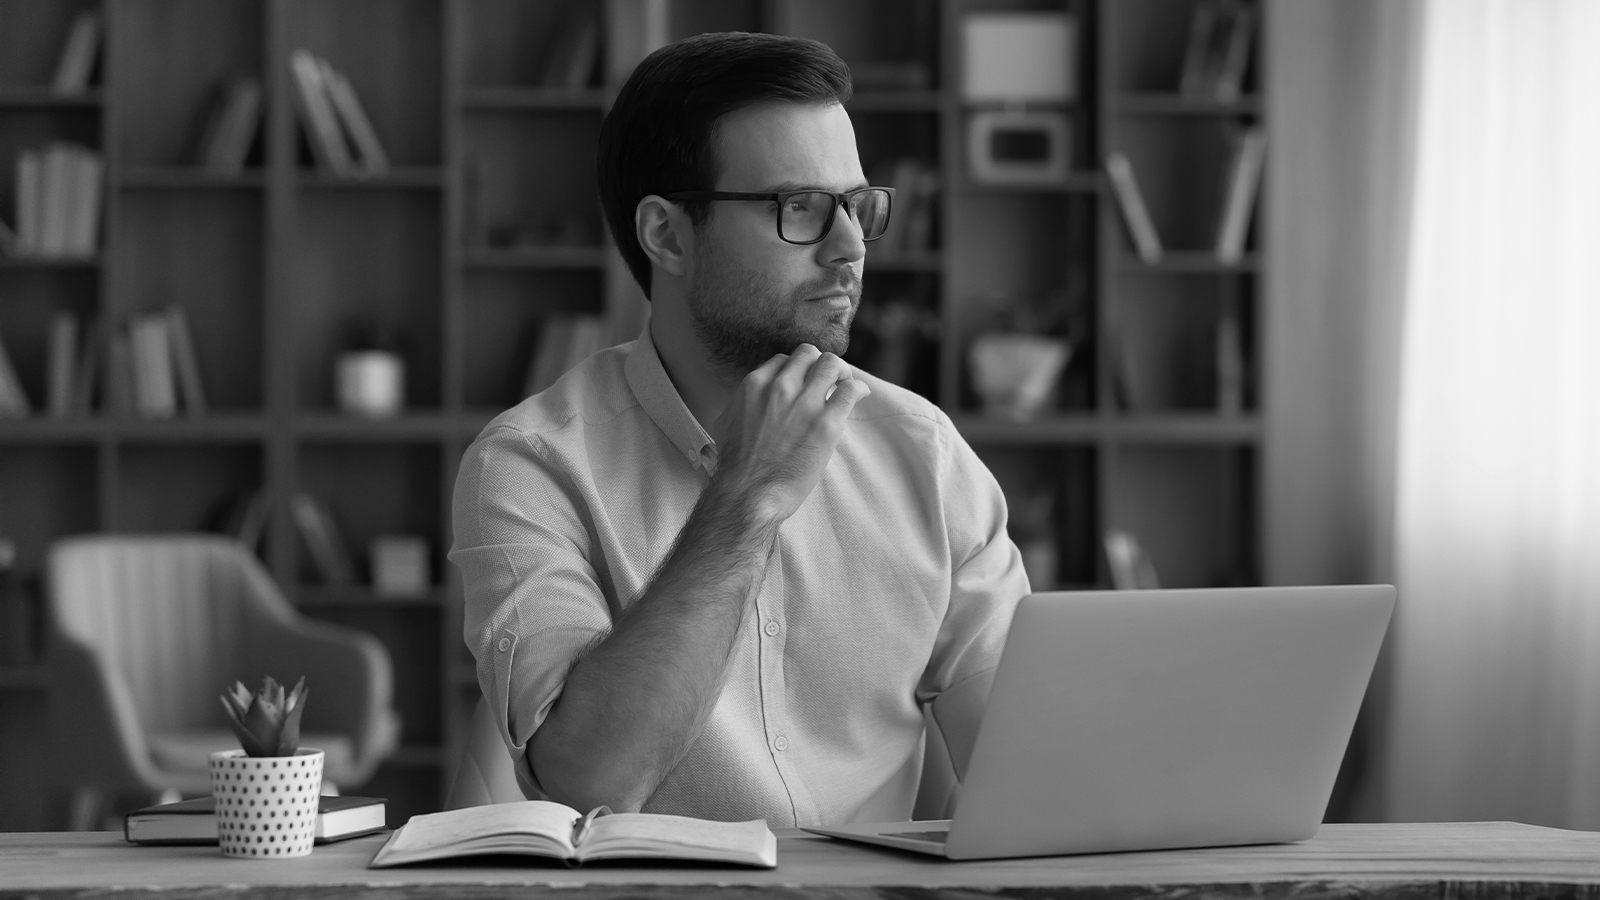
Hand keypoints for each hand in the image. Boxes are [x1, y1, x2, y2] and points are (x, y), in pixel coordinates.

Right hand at [713, 344, 870, 523]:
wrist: (748, 493)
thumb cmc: (736, 466)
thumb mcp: (726, 423)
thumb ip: (740, 404)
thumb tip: (748, 401)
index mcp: (755, 385)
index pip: (784, 360)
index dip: (797, 370)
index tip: (803, 382)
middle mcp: (780, 387)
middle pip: (809, 354)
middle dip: (819, 364)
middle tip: (827, 380)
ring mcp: (805, 403)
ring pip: (832, 364)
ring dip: (840, 372)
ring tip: (844, 385)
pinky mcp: (826, 423)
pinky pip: (851, 390)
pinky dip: (858, 389)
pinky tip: (858, 396)